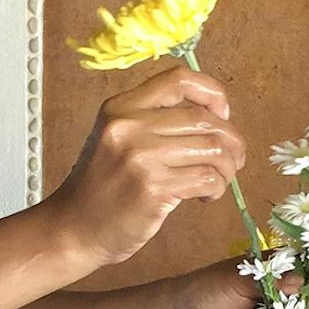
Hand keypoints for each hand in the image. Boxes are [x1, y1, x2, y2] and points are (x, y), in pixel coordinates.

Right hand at [46, 66, 245, 269]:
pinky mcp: (153, 188)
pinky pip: (206, 179)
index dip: (212, 93)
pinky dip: (216, 188)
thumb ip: (154, 122)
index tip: (223, 115)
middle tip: (234, 159)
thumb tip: (217, 118)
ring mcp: (140, 157)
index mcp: (121, 107)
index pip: (179, 79)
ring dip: (226, 168)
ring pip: (212, 149)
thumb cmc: (102, 187)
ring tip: (218, 181)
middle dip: (231, 140)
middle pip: (204, 119)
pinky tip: (205, 196)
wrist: (74, 229)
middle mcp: (129, 126)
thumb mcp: (116, 138)